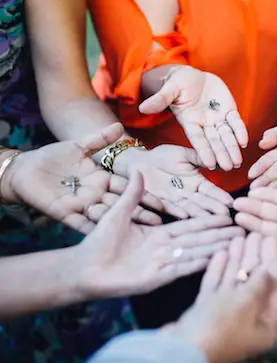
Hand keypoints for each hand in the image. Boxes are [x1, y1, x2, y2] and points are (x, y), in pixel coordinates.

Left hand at [2, 123, 162, 233]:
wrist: (26, 169)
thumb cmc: (52, 157)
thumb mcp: (78, 146)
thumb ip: (100, 140)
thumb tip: (119, 127)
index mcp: (103, 180)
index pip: (129, 188)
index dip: (145, 195)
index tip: (164, 201)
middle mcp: (96, 194)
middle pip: (122, 205)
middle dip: (141, 213)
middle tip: (160, 222)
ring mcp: (82, 205)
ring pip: (106, 215)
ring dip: (121, 223)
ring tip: (138, 232)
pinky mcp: (65, 213)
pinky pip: (80, 224)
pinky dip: (91, 228)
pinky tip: (104, 235)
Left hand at [73, 171, 244, 298]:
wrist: (83, 268)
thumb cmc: (98, 241)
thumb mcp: (117, 212)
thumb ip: (132, 194)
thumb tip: (140, 171)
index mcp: (159, 233)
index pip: (190, 224)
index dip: (209, 219)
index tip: (227, 213)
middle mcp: (165, 248)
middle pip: (199, 239)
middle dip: (220, 235)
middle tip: (242, 230)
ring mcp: (163, 263)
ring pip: (195, 253)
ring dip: (216, 248)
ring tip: (236, 244)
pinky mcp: (157, 277)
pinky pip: (182, 268)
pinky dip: (198, 263)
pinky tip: (215, 259)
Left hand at [118, 145, 233, 218]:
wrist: (139, 162)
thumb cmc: (162, 156)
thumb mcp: (183, 154)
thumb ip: (199, 157)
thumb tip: (219, 160)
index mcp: (196, 181)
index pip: (210, 190)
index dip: (220, 196)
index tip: (230, 202)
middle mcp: (188, 194)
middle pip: (202, 202)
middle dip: (214, 209)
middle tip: (225, 216)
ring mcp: (175, 200)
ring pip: (189, 208)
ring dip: (199, 214)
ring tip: (210, 220)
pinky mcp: (160, 204)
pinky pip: (169, 208)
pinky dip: (177, 212)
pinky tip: (185, 216)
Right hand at [139, 66, 248, 170]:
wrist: (194, 75)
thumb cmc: (179, 83)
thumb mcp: (170, 90)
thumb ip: (160, 99)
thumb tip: (143, 108)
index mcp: (190, 121)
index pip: (198, 139)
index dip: (204, 151)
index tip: (210, 164)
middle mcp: (205, 123)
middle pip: (214, 141)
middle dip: (222, 154)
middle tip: (230, 168)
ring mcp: (218, 118)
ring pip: (226, 135)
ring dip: (232, 148)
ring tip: (238, 162)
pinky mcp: (229, 110)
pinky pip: (236, 122)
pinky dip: (240, 131)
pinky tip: (244, 142)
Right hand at [168, 234, 276, 362]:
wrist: (181, 348)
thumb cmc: (220, 324)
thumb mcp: (247, 301)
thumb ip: (261, 281)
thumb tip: (271, 269)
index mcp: (265, 325)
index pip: (273, 287)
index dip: (272, 260)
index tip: (272, 238)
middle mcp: (248, 322)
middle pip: (254, 283)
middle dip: (255, 257)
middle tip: (256, 233)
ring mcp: (226, 317)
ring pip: (235, 283)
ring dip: (237, 259)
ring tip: (239, 237)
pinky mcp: (206, 313)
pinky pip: (217, 287)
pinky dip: (220, 270)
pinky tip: (222, 251)